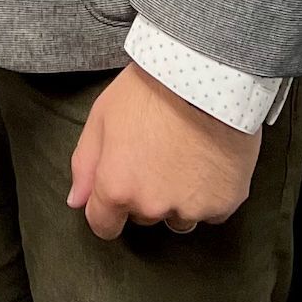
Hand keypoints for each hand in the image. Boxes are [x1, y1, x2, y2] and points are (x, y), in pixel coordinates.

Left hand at [67, 61, 258, 239]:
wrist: (203, 76)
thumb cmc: (148, 91)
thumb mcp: (101, 116)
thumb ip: (85, 164)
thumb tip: (77, 201)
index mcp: (117, 187)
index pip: (103, 225)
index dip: (105, 209)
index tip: (115, 192)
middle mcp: (153, 206)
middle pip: (142, 215)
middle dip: (143, 192)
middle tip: (152, 152)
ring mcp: (192, 209)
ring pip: (177, 217)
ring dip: (176, 197)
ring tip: (181, 155)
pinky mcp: (224, 205)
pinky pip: (210, 211)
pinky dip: (207, 193)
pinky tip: (204, 160)